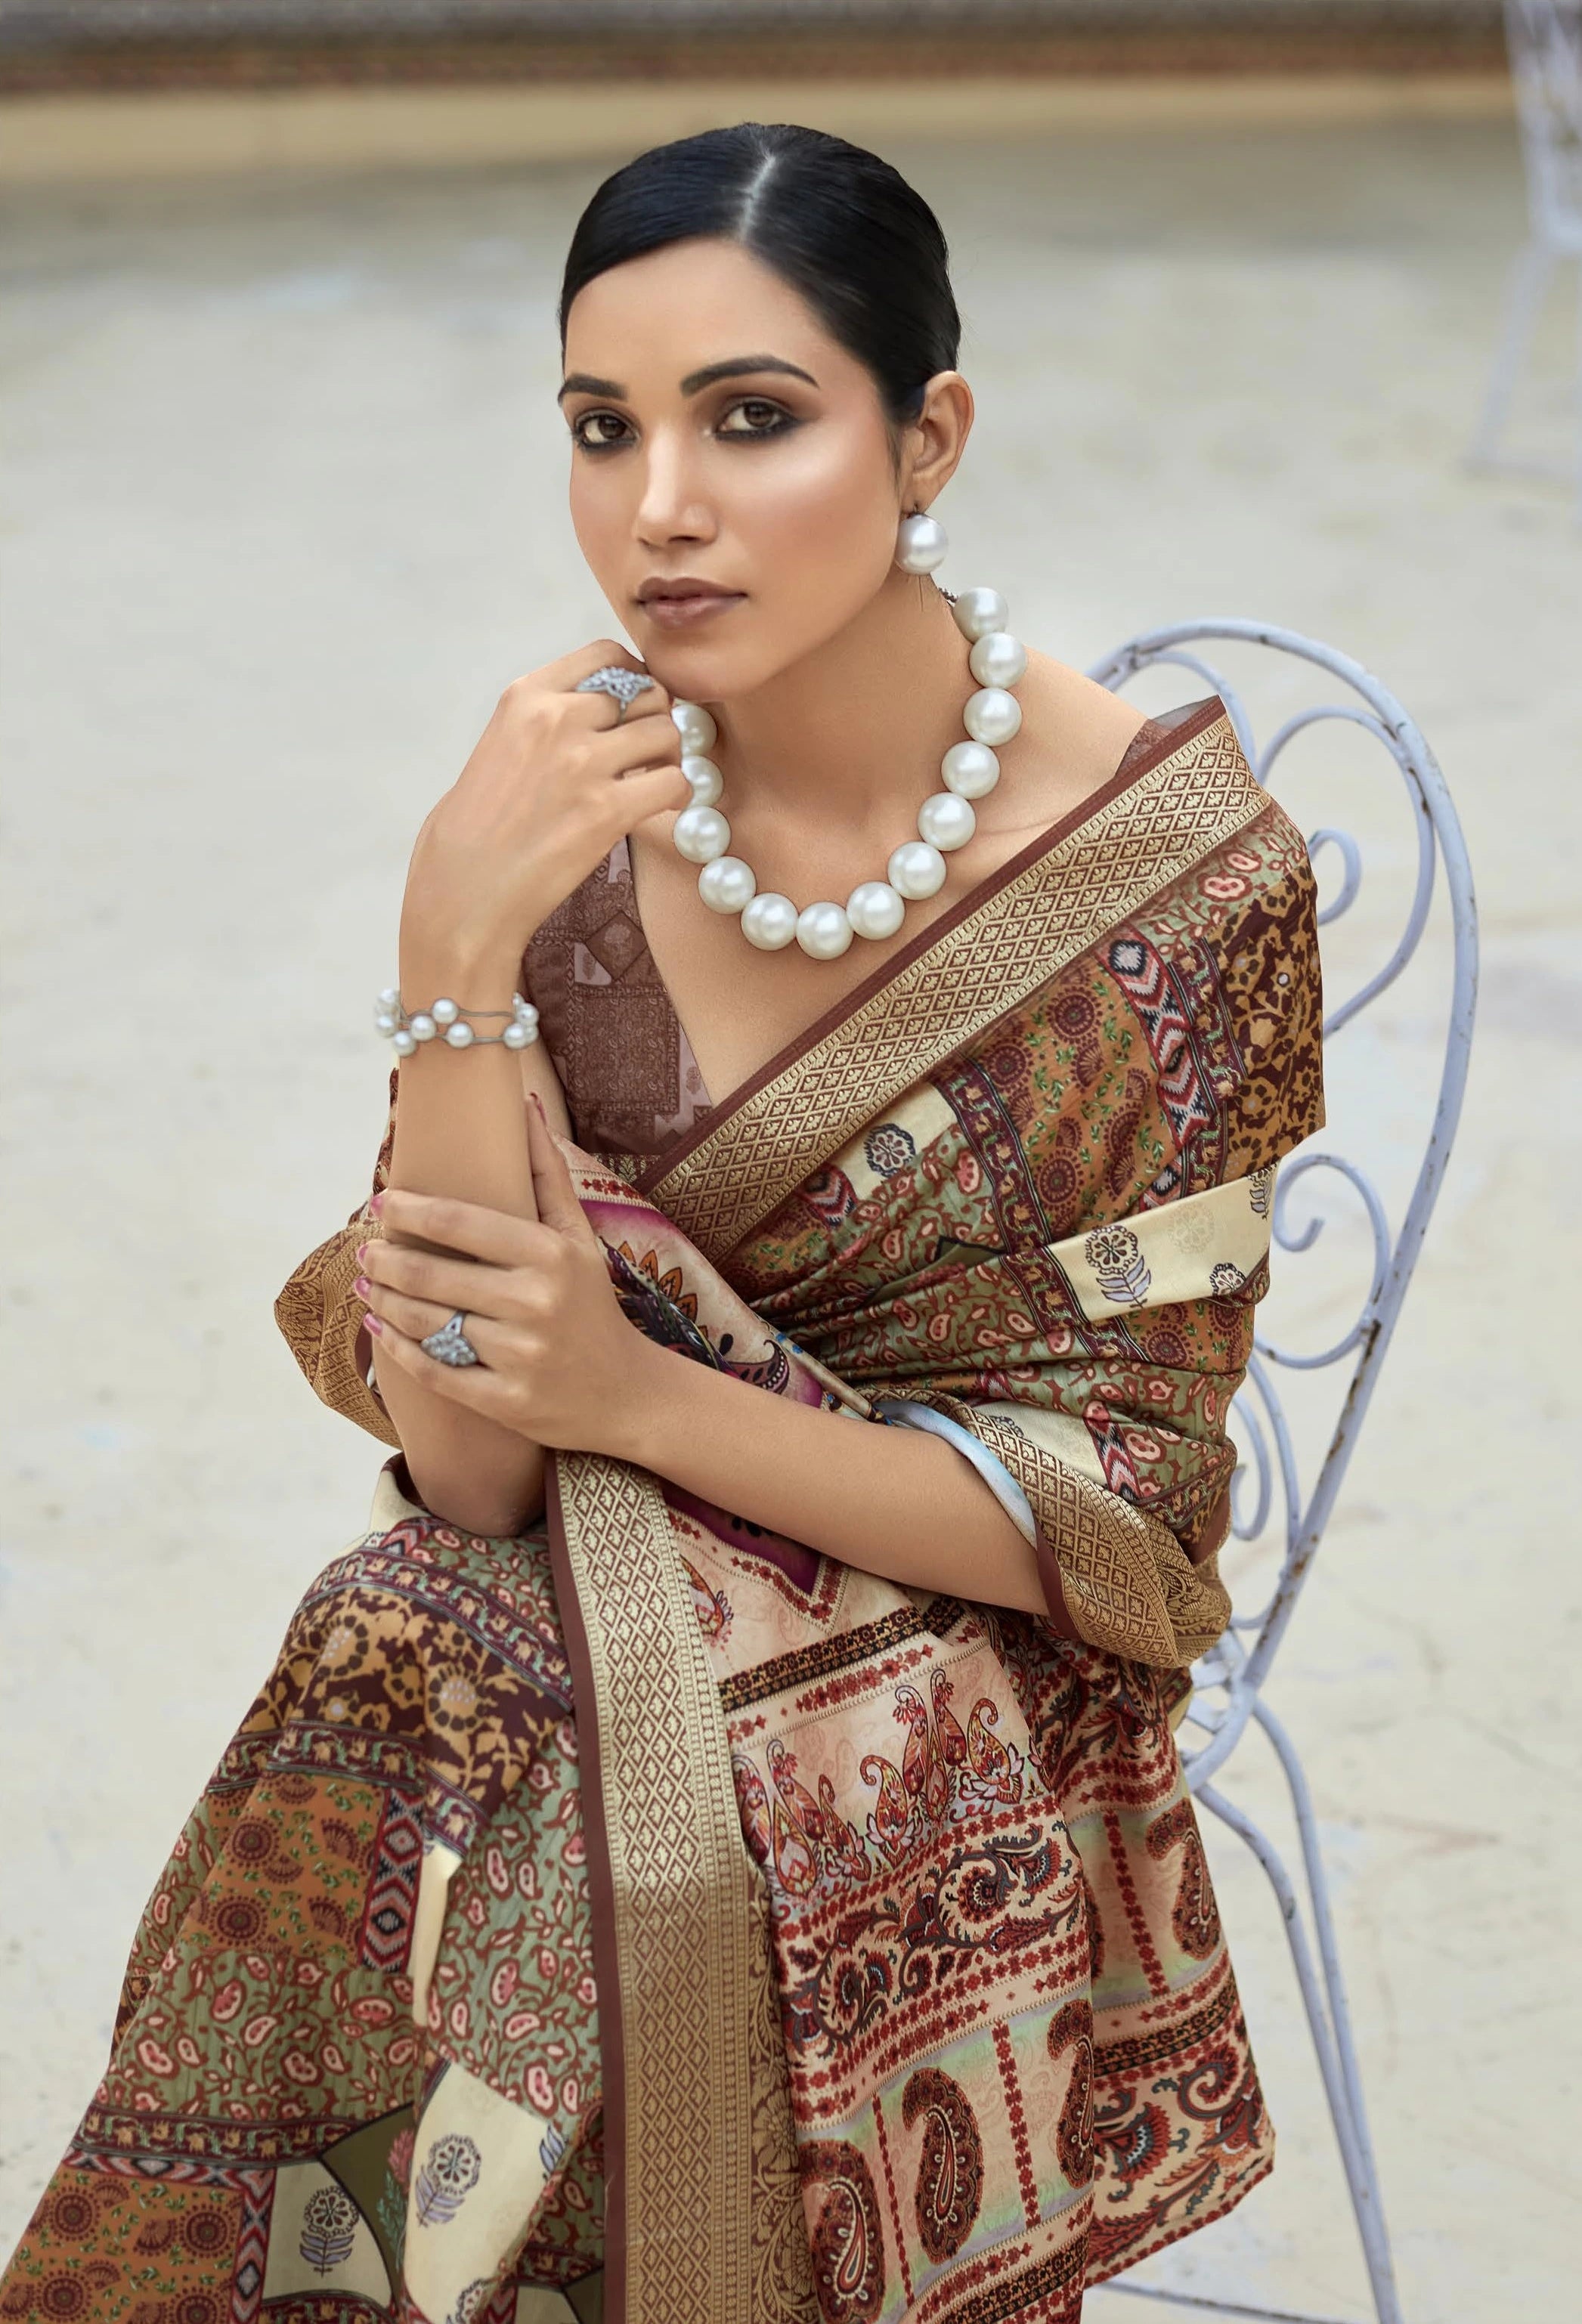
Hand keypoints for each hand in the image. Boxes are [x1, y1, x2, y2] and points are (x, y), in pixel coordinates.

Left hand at [355, 1099, 659, 1456]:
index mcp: (550, 1254)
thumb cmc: (591, 1304)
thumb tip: (524, 1103)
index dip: (409, 1210)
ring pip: (425, 1322)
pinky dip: (397, 1349)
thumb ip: (545, 1172)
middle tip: (364, 1251)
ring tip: (367, 1285)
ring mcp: (518, 1356)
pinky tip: (380, 1328)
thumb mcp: (577, 1236)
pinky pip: (433, 1371)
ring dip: (384, 1301)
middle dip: (384, 1260)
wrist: (626, 1393)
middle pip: (431, 1274)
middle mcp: (533, 1303)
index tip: (382, 1203)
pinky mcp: (504, 1401)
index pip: (458, 1222)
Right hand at [401, 639, 688, 973]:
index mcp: (527, 696)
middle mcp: (558, 718)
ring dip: (671, 757)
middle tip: (649, 752)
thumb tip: (600, 713)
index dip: (634, 678)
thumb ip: (545, 721)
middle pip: (646, 693)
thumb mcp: (499, 745)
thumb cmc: (473, 827)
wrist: (463, 889)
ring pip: (667, 733)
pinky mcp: (607, 810)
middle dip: (656, 720)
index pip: (606, 655)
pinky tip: (660, 809)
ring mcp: (584, 763)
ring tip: (653, 782)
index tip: (634, 707)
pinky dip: (677, 795)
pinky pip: (675, 782)